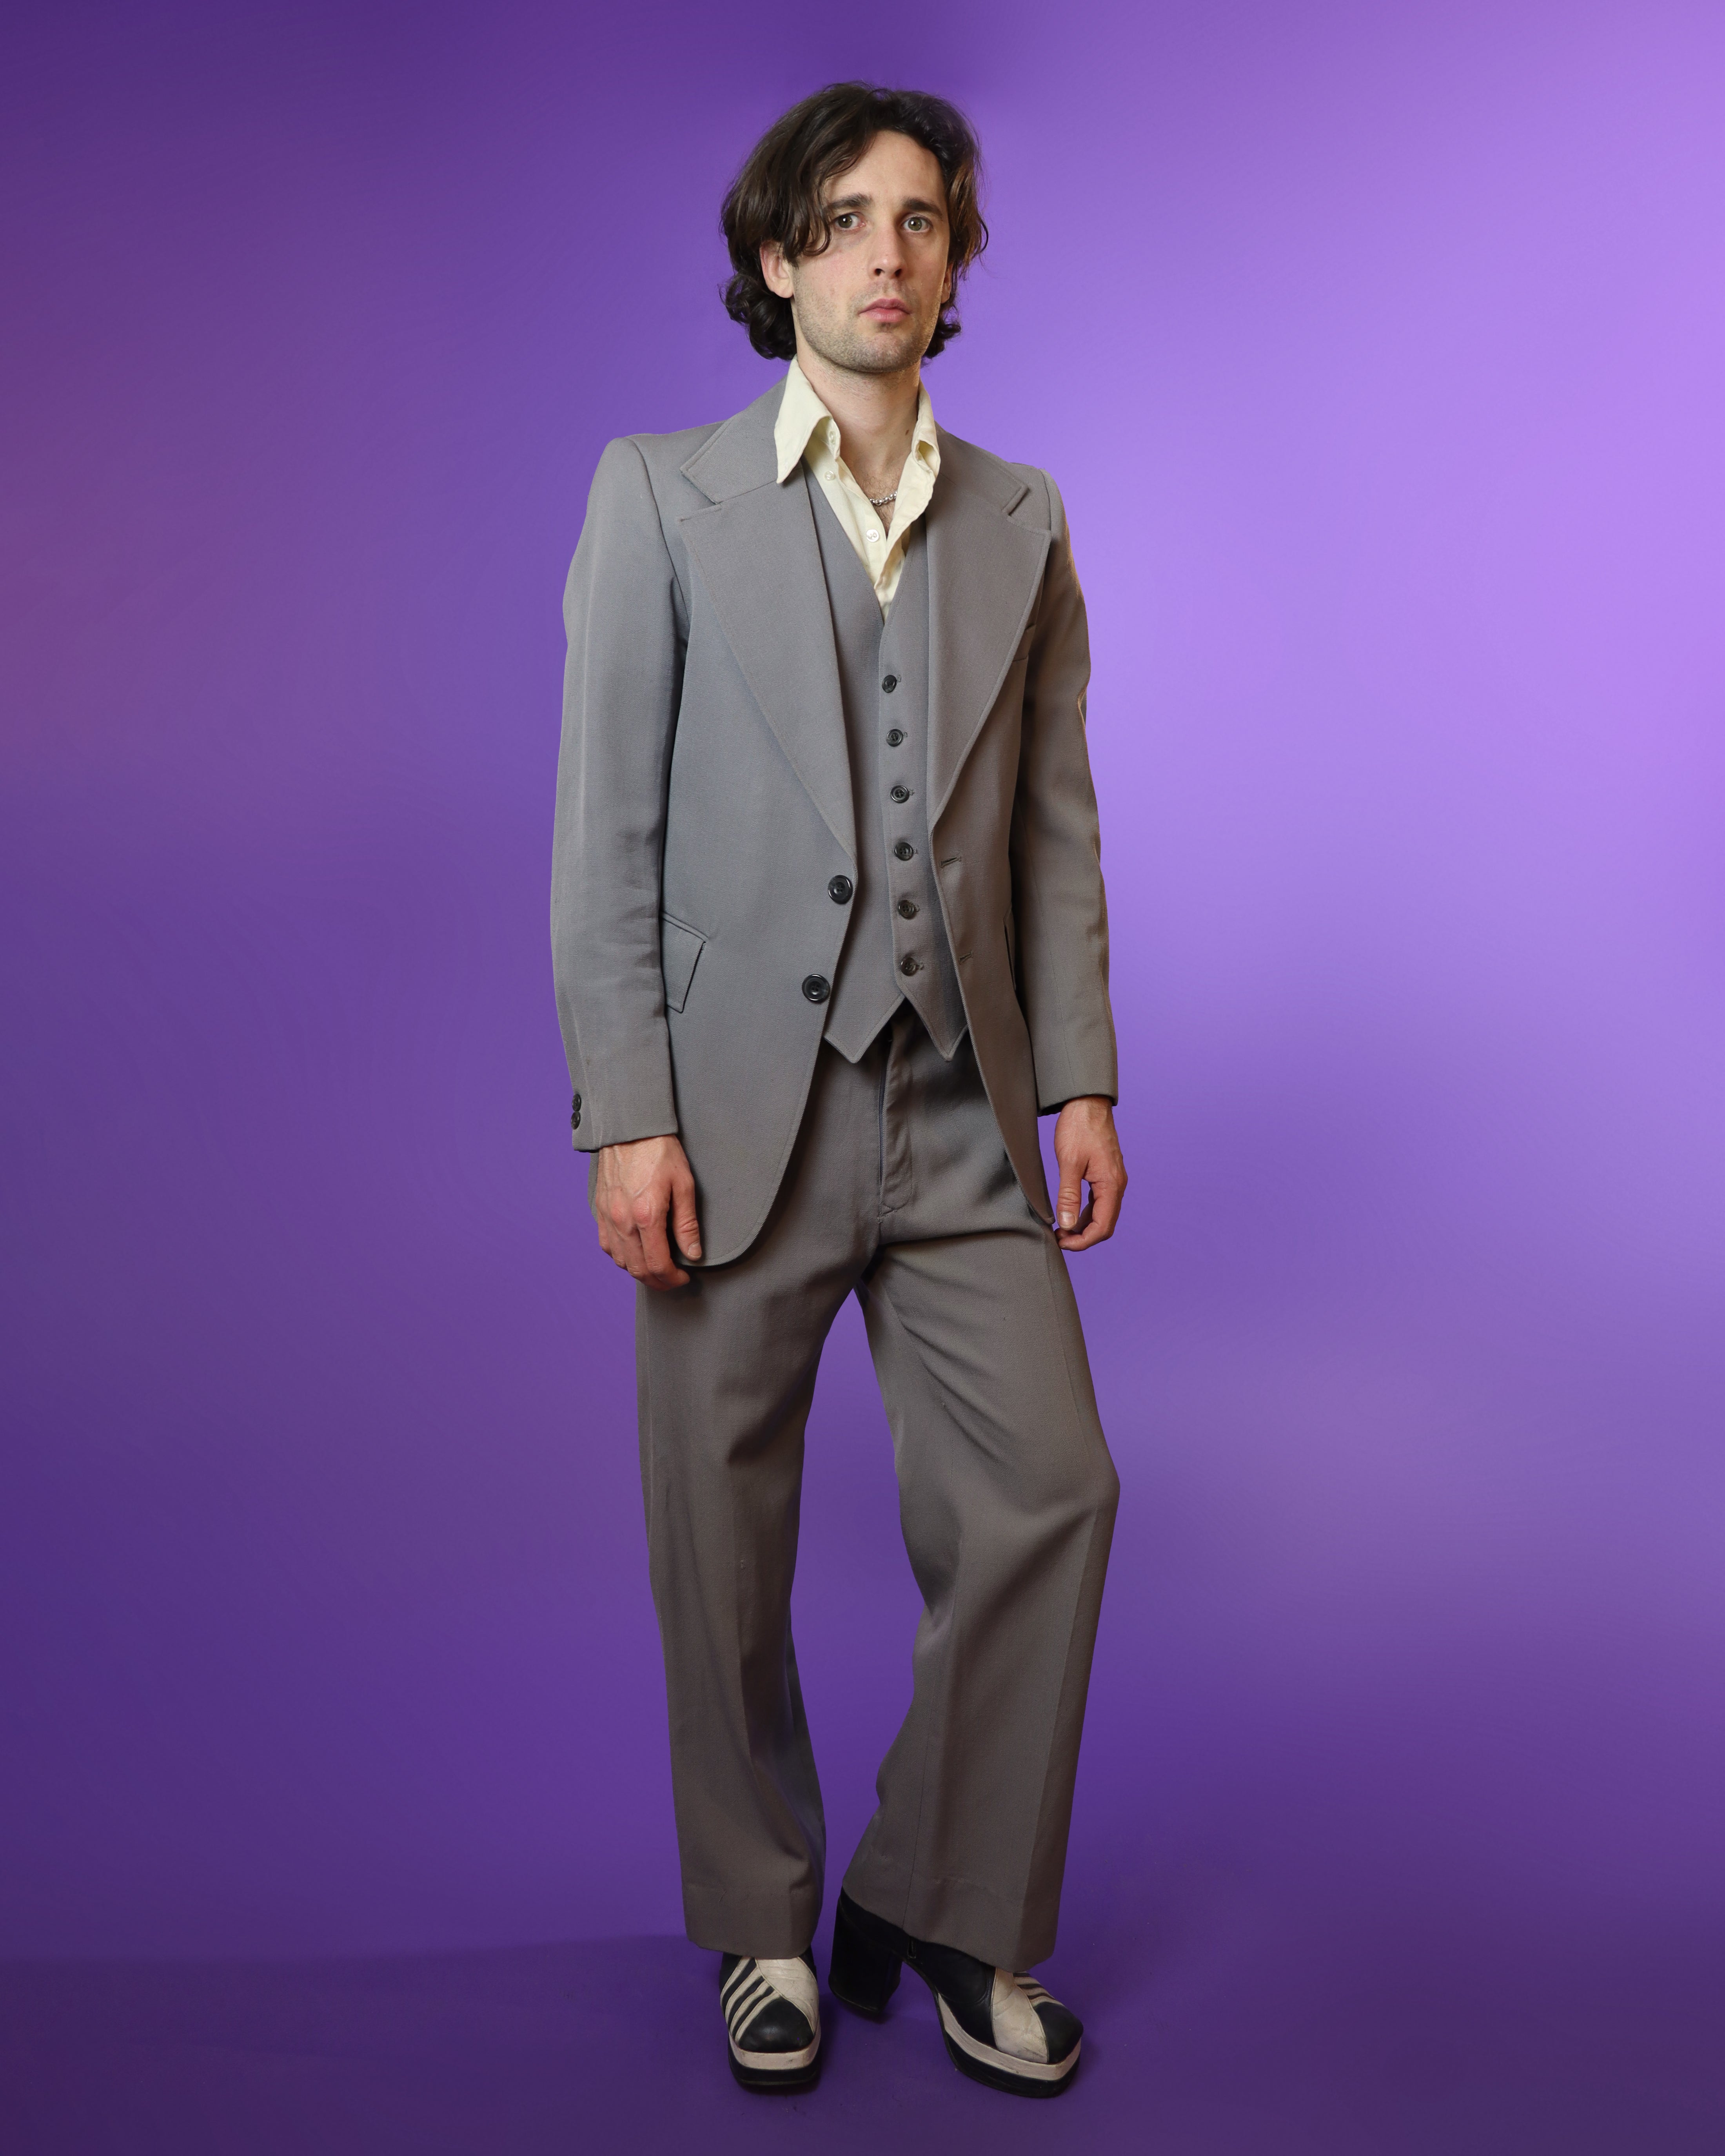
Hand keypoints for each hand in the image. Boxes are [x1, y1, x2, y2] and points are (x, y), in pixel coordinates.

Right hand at [592, 1135, 701, 1288]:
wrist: (629, 1128)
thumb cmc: (659, 1152)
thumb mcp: (683, 1185)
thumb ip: (687, 1224)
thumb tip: (693, 1254)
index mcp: (646, 1216)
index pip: (657, 1265)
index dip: (672, 1279)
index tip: (684, 1277)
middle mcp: (622, 1221)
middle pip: (638, 1269)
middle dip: (658, 1281)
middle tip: (673, 1279)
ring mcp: (607, 1217)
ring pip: (620, 1261)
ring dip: (639, 1271)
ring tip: (657, 1267)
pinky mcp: (599, 1210)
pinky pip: (607, 1245)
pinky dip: (621, 1257)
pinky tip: (635, 1252)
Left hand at [1052, 1097, 1126, 1251]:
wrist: (1087, 1103)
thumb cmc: (1078, 1128)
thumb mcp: (1069, 1162)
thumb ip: (1068, 1195)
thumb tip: (1066, 1224)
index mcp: (1111, 1184)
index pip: (1102, 1226)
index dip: (1083, 1241)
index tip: (1062, 1243)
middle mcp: (1116, 1185)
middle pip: (1105, 1224)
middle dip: (1082, 1237)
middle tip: (1058, 1238)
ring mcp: (1112, 1180)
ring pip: (1102, 1214)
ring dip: (1083, 1226)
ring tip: (1060, 1229)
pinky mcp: (1105, 1174)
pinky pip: (1099, 1202)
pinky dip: (1085, 1213)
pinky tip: (1069, 1214)